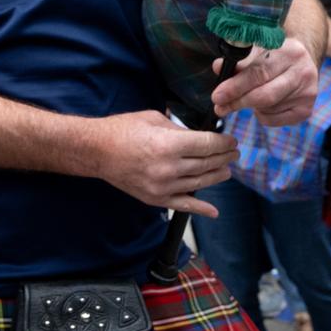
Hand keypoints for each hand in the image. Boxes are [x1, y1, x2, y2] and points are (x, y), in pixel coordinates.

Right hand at [85, 111, 236, 214]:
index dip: (224, 142)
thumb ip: (180, 130)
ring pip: (200, 183)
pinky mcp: (155, 198)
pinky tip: (213, 210)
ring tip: (226, 170)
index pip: (208, 145)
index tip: (231, 141)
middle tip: (234, 153)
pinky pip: (183, 205)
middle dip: (224, 157)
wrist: (97, 151)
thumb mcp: (155, 119)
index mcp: (169, 144)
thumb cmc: (122, 131)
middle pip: (207, 164)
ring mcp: (162, 186)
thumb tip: (199, 137)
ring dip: (217, 176)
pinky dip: (200, 209)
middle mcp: (168, 168)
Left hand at [212, 40, 317, 124]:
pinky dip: (261, 114)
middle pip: (264, 95)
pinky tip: (264, 104)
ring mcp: (307, 94)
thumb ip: (238, 61)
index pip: (259, 73)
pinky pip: (273, 120)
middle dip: (238, 102)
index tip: (217, 96)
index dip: (235, 86)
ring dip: (250, 106)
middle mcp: (303, 73)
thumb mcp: (258, 52)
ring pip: (266, 109)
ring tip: (249, 96)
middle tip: (220, 107)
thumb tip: (217, 67)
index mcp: (290, 52)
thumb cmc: (275, 56)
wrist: (303, 62)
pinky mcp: (306, 110)